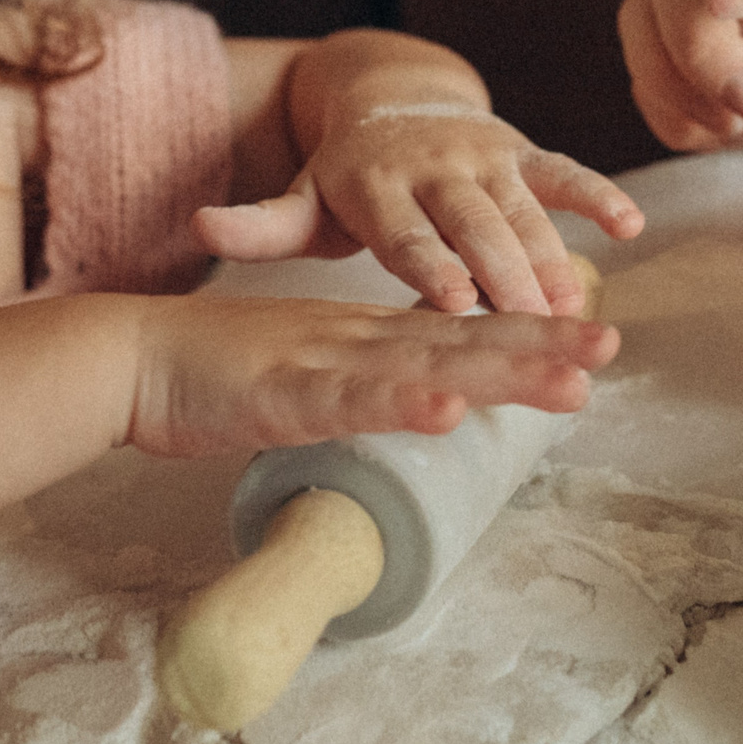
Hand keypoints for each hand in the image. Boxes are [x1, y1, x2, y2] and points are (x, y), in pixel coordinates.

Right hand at [126, 293, 619, 457]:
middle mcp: (358, 339)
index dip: (527, 337)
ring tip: (567, 376)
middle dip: (540, 345)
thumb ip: (359, 385)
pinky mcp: (284, 391)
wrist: (131, 356)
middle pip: (463, 340)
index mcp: (365, 336)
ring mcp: (325, 361)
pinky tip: (447, 408)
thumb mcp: (306, 374)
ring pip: (426, 362)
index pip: (459, 335)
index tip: (591, 342)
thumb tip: (415, 401)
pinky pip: (352, 399)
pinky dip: (401, 401)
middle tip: (611, 344)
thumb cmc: (213, 371)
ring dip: (499, 369)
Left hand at [194, 106, 641, 316]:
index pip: (404, 234)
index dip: (429, 266)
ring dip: (551, 253)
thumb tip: (196, 227)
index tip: (454, 302)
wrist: (388, 94)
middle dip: (503, 272)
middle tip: (532, 323)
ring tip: (574, 306)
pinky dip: (595, 194)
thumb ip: (260, 224)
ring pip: (521, 208)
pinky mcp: (520, 149)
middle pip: (471, 226)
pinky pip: (562, 171)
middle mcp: (430, 166)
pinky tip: (629, 227)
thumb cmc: (343, 175)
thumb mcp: (301, 199)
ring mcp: (480, 155)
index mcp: (373, 185)